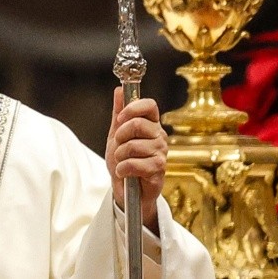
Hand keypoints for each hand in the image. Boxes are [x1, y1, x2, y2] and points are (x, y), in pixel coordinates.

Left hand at [105, 87, 167, 233]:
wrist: (125, 188)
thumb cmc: (123, 160)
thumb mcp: (116, 134)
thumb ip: (118, 113)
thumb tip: (119, 90)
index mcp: (150, 124)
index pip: (150, 105)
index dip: (133, 108)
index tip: (120, 118)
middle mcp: (159, 136)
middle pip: (138, 124)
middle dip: (120, 136)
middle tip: (118, 146)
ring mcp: (161, 153)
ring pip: (133, 146)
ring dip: (119, 156)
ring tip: (122, 162)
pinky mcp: (159, 169)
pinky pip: (134, 163)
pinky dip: (123, 169)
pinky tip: (124, 172)